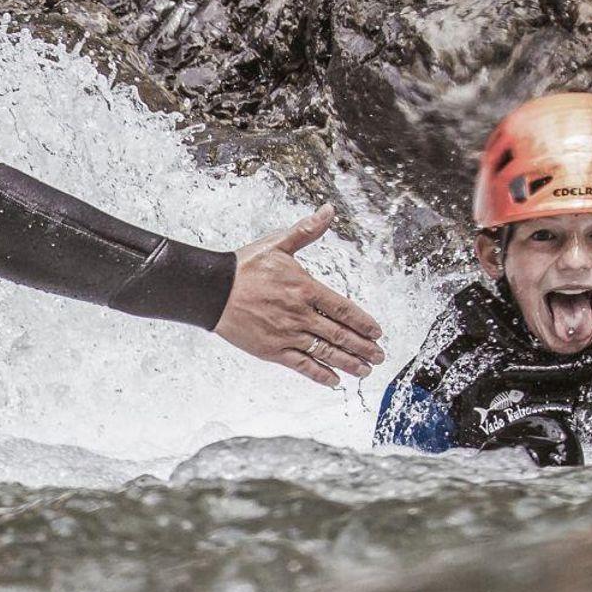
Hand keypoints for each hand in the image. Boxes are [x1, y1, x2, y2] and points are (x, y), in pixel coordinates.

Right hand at [214, 205, 383, 387]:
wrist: (212, 291)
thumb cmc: (244, 266)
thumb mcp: (277, 244)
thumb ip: (306, 231)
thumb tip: (328, 210)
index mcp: (304, 288)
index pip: (343, 308)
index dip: (363, 322)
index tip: (377, 332)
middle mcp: (299, 314)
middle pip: (339, 334)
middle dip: (362, 347)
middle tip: (379, 356)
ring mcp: (286, 334)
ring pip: (325, 352)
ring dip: (348, 363)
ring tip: (365, 370)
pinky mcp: (272, 350)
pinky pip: (301, 365)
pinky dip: (320, 374)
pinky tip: (334, 381)